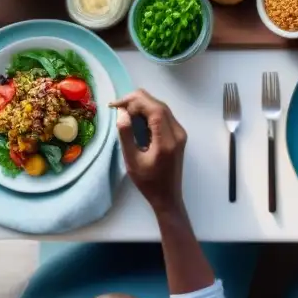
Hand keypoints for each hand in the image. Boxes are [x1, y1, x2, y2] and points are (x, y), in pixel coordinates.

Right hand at [111, 90, 187, 214]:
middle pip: (160, 106)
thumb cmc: (148, 182)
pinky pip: (164, 116)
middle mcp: (178, 133)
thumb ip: (126, 136)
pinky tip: (136, 116)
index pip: (155, 110)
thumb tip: (122, 113)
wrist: (168, 196)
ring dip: (144, 105)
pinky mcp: (178, 134)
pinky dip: (150, 112)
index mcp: (167, 141)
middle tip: (117, 105)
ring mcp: (180, 133)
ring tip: (123, 109)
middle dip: (138, 100)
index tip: (117, 104)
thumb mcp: (132, 161)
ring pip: (162, 109)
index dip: (136, 102)